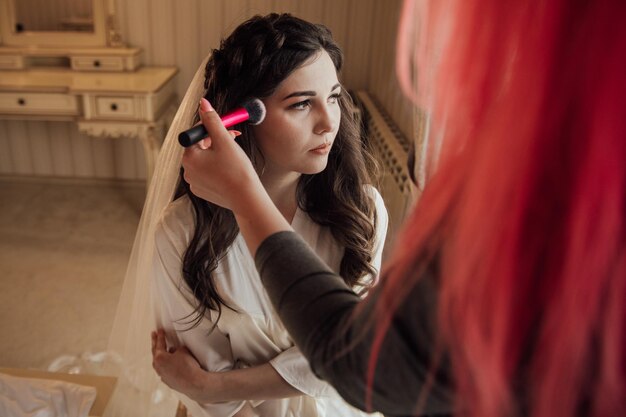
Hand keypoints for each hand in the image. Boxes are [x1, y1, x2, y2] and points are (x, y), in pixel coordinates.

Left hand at [151, 329, 210, 401]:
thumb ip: (177, 349)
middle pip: (155, 353)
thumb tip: (174, 351)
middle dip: (155, 343)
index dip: (160, 335)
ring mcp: (162, 375)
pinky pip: (165, 370)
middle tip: (153, 335)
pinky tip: (171, 364)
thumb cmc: (188, 366)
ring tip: (163, 350)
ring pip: (159, 363)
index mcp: (160, 357)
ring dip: (160, 355)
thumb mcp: (183, 351)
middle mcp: (158, 367)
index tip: (159, 330)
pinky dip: (166, 365)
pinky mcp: (168, 382)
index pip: (160, 343)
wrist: (194, 382)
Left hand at [181, 98, 265, 216]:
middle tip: (233, 137)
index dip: (211, 127)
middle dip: (216, 139)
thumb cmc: (237, 170)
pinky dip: (216, 168)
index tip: (225, 126)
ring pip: (204, 160)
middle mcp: (187, 171)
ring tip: (233, 154)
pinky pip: (207, 173)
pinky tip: (229, 169)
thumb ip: (212, 121)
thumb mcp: (224, 141)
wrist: (247, 198)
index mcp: (189, 157)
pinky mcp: (202, 191)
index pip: (196, 134)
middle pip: (200, 147)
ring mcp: (194, 182)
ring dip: (217, 153)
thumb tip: (203, 104)